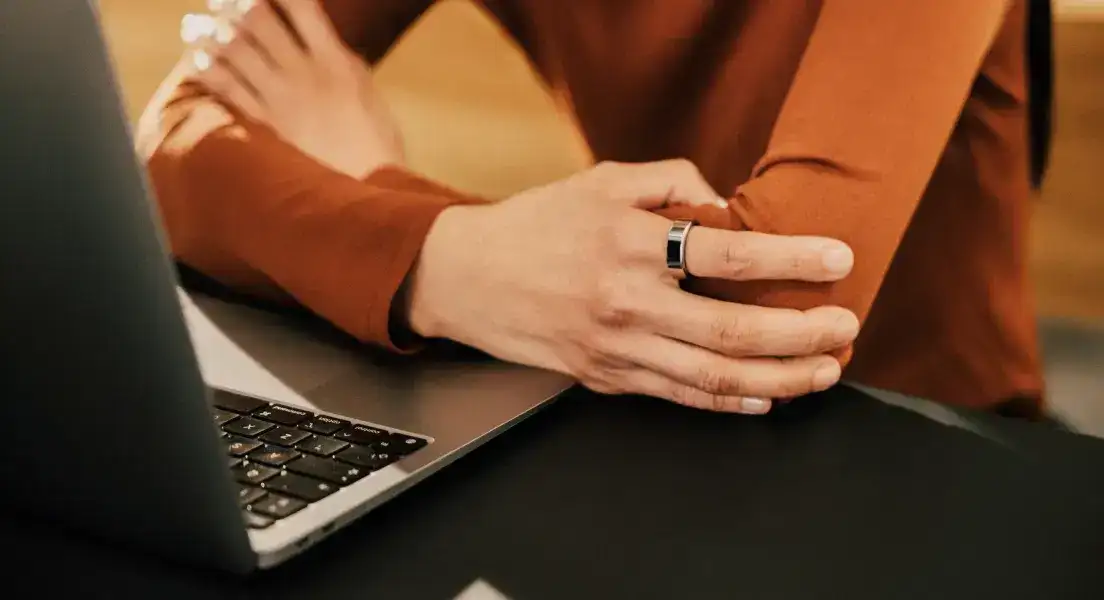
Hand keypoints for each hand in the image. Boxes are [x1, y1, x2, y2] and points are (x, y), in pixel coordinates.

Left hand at [191, 0, 401, 177]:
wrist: (367, 189)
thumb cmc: (375, 141)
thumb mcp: (365, 89)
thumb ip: (339, 58)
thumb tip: (315, 32)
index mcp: (335, 60)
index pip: (301, 6)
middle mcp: (305, 73)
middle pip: (259, 21)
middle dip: (233, 4)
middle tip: (219, 0)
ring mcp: (282, 99)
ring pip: (235, 52)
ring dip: (208, 32)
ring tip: (192, 24)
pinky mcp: (265, 125)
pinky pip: (228, 90)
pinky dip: (208, 70)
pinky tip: (197, 60)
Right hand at [404, 160, 859, 414]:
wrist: (469, 277)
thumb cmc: (537, 225)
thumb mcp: (602, 180)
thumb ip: (672, 182)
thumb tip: (730, 208)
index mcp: (629, 243)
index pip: (729, 254)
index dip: (793, 258)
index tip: (838, 259)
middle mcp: (626, 301)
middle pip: (734, 330)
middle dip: (803, 334)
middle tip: (845, 327)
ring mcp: (616, 348)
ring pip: (715, 377)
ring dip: (780, 378)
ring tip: (823, 370)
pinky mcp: (607, 378)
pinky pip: (680, 397)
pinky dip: (730, 402)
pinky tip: (766, 396)